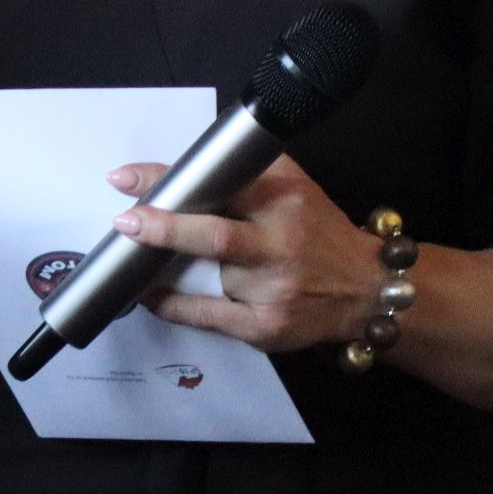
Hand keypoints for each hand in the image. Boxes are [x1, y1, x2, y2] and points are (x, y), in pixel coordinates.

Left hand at [104, 153, 379, 354]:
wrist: (367, 289)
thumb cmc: (317, 230)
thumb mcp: (293, 186)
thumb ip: (245, 171)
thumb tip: (179, 166)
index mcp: (285, 202)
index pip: (222, 185)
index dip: (172, 183)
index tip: (125, 179)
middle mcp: (283, 246)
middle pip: (217, 238)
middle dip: (166, 229)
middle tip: (126, 222)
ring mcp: (275, 291)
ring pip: (207, 278)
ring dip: (163, 269)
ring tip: (134, 257)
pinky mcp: (266, 327)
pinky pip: (205, 317)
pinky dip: (170, 306)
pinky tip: (147, 294)